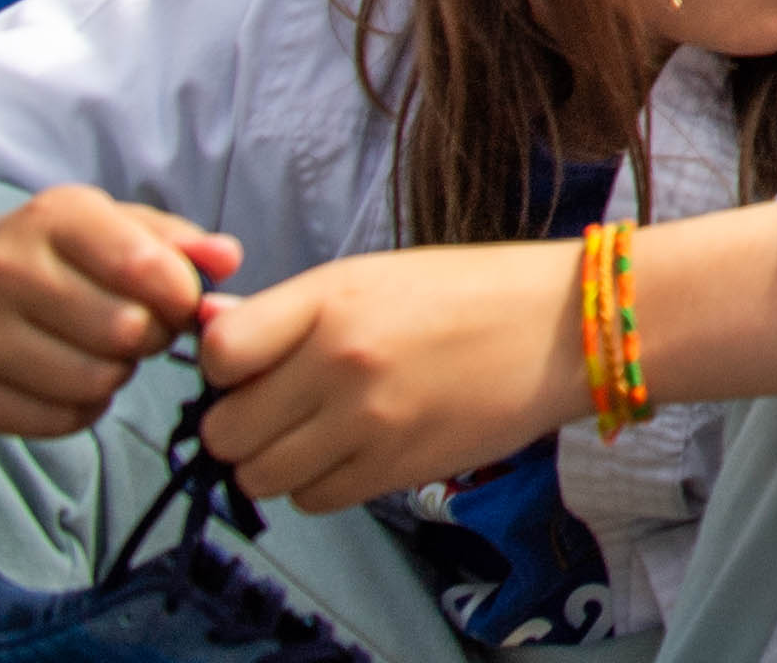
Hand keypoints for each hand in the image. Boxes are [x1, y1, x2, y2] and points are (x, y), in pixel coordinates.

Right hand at [0, 189, 240, 437]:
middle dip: (153, 337)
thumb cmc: (50, 256)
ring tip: (104, 352)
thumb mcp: (111, 226)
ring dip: (119, 374)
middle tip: (141, 330)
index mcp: (53, 217)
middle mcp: (3, 270)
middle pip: (126, 331)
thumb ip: (178, 241)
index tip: (180, 301)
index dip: (182, 296)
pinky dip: (83, 408)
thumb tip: (229, 258)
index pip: (145, 266)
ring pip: (96, 381)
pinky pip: (60, 420)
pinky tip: (70, 380)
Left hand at [194, 237, 570, 513]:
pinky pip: (312, 500)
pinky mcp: (394, 470)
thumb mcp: (375, 276)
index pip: (218, 353)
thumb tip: (211, 328)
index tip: (250, 365)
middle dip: (239, 425)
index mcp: (332, 299)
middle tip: (277, 410)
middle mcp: (339, 362)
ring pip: (259, 476)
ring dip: (274, 462)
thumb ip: (293, 311)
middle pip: (225, 430)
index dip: (224, 366)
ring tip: (312, 436)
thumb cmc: (470, 290)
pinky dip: (318, 485)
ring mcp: (367, 422)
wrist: (565, 328)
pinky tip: (350, 453)